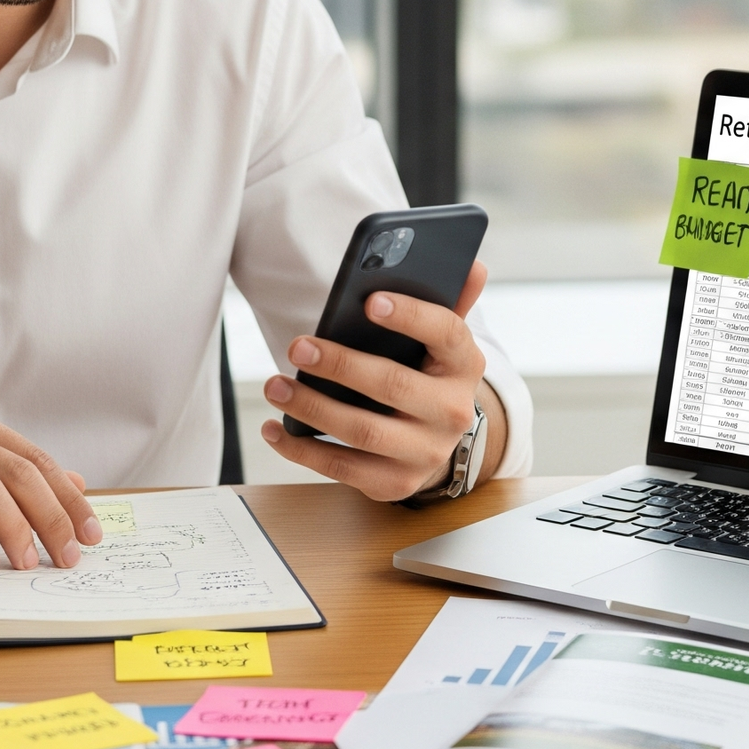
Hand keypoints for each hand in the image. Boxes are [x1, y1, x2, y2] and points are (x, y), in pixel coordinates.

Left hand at [261, 261, 494, 500]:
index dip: (410, 316)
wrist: (434, 441)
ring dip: (311, 406)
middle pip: (393, 384)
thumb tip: (473, 266)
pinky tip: (274, 428)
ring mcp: (426, 452)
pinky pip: (342, 467)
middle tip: (297, 346)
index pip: (446, 332)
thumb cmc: (426, 374)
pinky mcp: (395, 482)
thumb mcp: (441, 341)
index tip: (369, 301)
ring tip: (274, 385)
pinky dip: (302, 449)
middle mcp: (453, 412)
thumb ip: (450, 301)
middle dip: (340, 364)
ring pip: (362, 430)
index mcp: (465, 364)